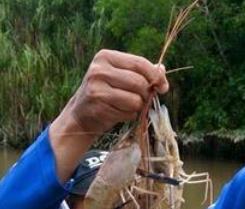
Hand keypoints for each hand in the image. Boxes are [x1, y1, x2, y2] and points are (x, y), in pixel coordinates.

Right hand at [49, 50, 169, 183]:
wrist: (81, 114)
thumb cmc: (105, 92)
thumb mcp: (119, 76)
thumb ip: (140, 71)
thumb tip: (162, 69)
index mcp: (105, 56)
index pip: (139, 63)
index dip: (156, 76)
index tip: (164, 86)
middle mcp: (99, 70)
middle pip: (139, 82)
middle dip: (147, 94)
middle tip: (144, 99)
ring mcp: (97, 89)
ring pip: (135, 100)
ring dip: (139, 107)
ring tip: (130, 106)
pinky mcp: (98, 108)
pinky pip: (127, 114)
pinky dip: (130, 116)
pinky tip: (120, 113)